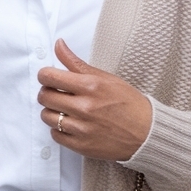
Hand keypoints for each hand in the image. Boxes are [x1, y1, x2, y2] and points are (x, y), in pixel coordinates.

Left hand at [37, 39, 151, 161]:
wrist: (147, 133)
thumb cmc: (129, 103)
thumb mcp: (105, 78)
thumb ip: (76, 63)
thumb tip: (59, 45)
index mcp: (91, 86)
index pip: (49, 76)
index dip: (45, 75)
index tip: (49, 77)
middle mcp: (84, 107)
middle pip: (44, 96)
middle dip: (47, 92)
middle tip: (56, 92)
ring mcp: (82, 128)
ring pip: (47, 116)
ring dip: (51, 111)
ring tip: (64, 109)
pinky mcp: (81, 145)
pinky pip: (55, 134)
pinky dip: (59, 129)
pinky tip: (71, 124)